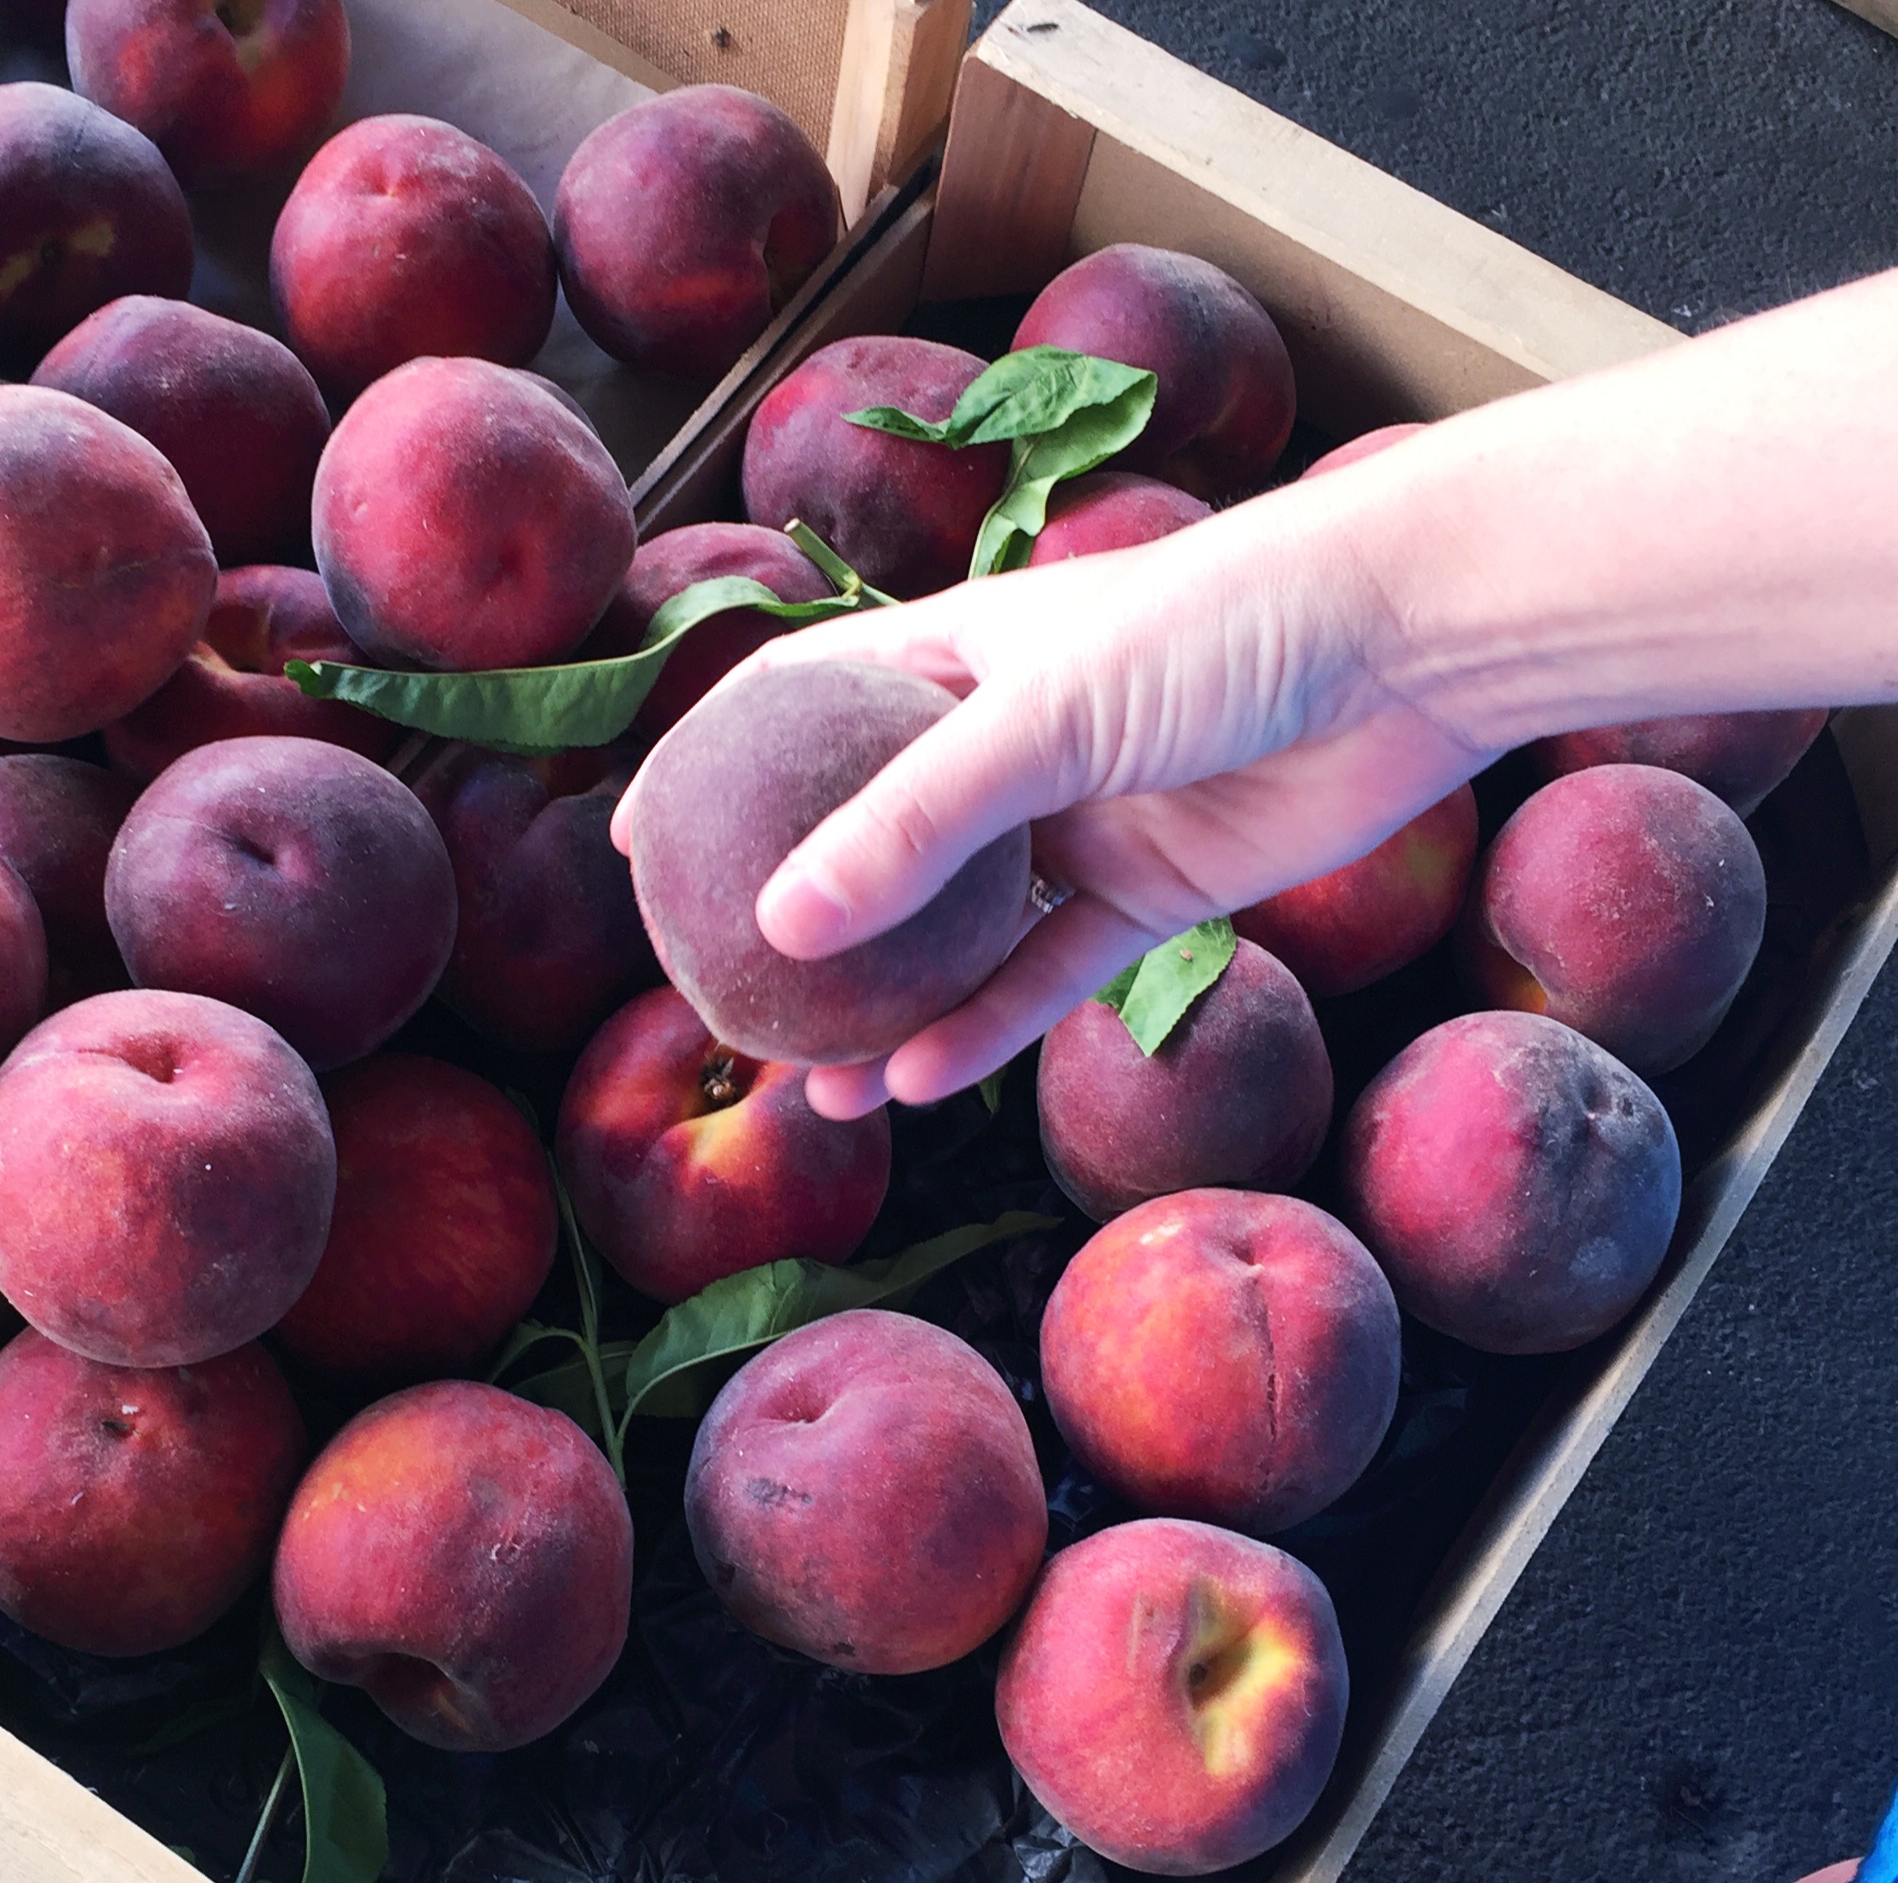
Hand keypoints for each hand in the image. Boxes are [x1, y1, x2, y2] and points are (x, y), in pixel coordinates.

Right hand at [605, 267, 1897, 1120]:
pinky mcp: (1152, 893)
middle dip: (797, 928)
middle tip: (723, 1002)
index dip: (712, 769)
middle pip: (869, 844)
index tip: (639, 840)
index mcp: (957, 659)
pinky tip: (920, 1082)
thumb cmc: (1224, 626)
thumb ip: (913, 823)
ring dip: (886, 1010)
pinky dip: (986, 1029)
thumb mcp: (1042, 717)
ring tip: (817, 1086)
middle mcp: (1007, 742)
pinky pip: (1047, 975)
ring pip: (954, 933)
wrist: (1411, 646)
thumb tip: (780, 922)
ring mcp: (1077, 821)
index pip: (798, 708)